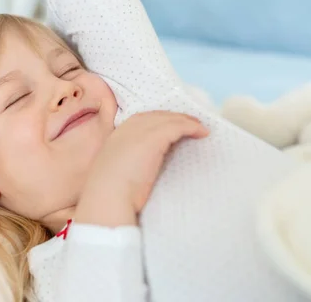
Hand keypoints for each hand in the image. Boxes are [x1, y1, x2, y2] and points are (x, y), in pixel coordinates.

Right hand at [76, 111, 208, 226]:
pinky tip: (202, 133)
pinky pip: (179, 126)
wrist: (108, 195)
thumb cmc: (110, 190)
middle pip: (157, 116)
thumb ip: (129, 158)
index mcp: (118, 135)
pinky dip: (192, 127)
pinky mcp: (155, 137)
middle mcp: (129, 127)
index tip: (172, 128)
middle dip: (174, 118)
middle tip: (191, 124)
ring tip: (200, 128)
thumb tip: (144, 162)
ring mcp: (142, 130)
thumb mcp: (117, 168)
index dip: (159, 122)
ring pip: (169, 119)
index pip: (143, 120)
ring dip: (186, 121)